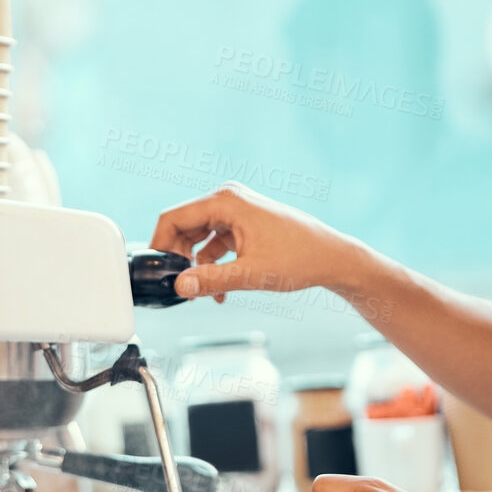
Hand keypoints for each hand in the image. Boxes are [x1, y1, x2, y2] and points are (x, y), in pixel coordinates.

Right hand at [149, 183, 364, 302]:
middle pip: (183, 226)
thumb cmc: (300, 258)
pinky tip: (219, 289)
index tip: (158, 271)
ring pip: (198, 236)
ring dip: (196, 264)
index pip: (173, 218)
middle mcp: (228, 199)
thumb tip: (180, 287)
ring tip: (202, 292)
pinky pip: (214, 242)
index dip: (160, 245)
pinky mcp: (243, 223)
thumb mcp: (252, 274)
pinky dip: (212, 263)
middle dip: (178, 257)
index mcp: (226, 201)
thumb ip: (212, 280)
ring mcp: (236, 210)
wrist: (332, 257)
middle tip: (179, 286)